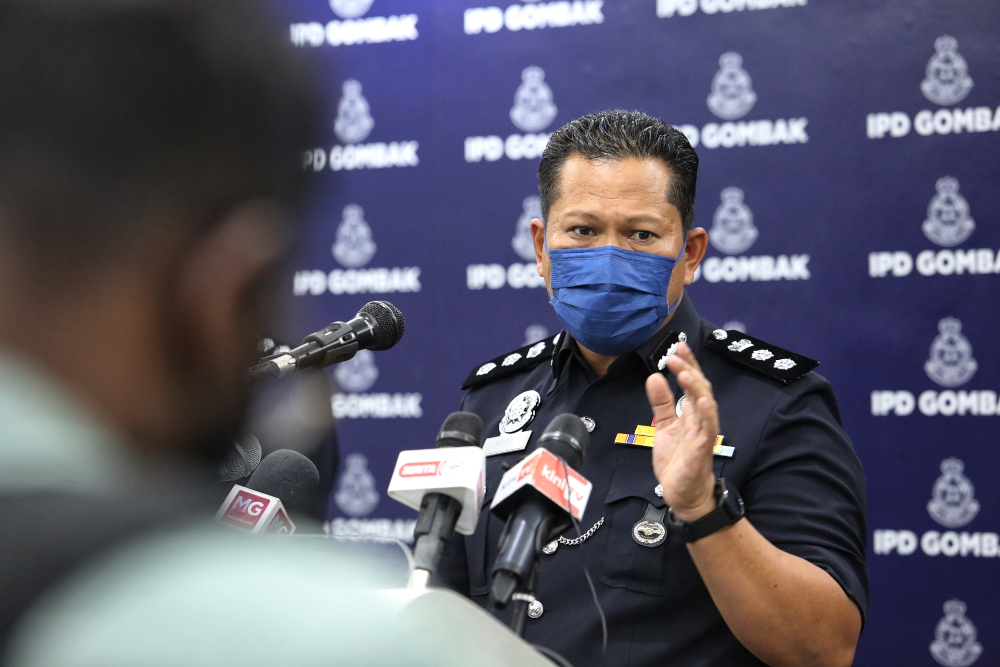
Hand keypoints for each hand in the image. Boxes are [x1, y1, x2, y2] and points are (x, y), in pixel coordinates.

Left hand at [645, 341, 719, 522]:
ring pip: (706, 406)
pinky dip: (705, 415)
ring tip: (685, 372)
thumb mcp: (664, 426)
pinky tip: (701, 401)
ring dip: (696, 388)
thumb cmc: (678, 461)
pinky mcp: (701, 451)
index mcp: (691, 413)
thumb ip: (661, 403)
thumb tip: (654, 377)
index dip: (686, 364)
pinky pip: (707, 430)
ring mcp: (703, 435)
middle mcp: (700, 420)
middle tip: (675, 354)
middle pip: (699, 389)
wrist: (683, 495)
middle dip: (689, 370)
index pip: (691, 383)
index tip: (676, 347)